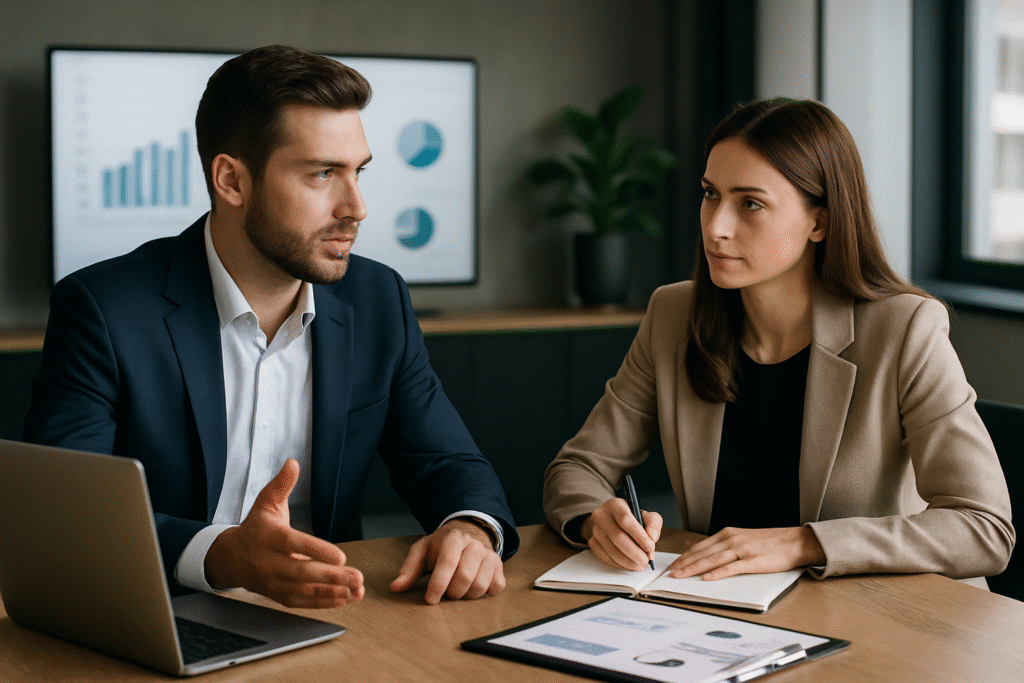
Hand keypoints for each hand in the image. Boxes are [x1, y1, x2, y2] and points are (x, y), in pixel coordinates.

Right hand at [205, 459, 364, 607]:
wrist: (232, 558)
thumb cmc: (256, 528)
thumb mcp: (266, 502)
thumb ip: (282, 484)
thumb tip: (293, 463)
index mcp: (269, 537)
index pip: (293, 544)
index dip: (316, 550)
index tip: (340, 556)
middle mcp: (270, 562)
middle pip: (301, 572)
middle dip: (331, 576)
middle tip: (356, 576)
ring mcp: (274, 582)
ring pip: (305, 590)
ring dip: (333, 592)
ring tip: (357, 589)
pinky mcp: (280, 595)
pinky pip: (304, 602)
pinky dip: (325, 602)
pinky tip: (346, 598)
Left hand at [389, 518, 504, 604]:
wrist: (468, 531)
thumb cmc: (442, 546)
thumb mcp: (423, 550)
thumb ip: (409, 568)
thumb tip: (396, 587)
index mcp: (453, 538)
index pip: (447, 563)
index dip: (438, 584)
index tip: (431, 599)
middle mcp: (474, 544)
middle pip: (465, 577)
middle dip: (452, 592)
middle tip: (446, 592)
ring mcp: (489, 554)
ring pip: (481, 585)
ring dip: (466, 595)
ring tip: (458, 589)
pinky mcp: (499, 565)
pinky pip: (496, 587)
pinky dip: (485, 592)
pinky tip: (474, 586)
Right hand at [580, 498, 661, 571]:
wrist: (612, 520)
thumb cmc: (632, 519)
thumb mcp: (645, 515)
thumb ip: (653, 523)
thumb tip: (652, 537)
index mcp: (615, 505)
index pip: (625, 520)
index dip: (639, 536)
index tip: (650, 548)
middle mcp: (601, 515)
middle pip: (617, 537)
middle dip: (634, 552)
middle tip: (646, 560)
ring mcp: (595, 530)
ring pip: (611, 550)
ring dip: (628, 561)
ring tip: (640, 565)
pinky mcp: (592, 543)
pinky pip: (605, 557)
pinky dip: (619, 564)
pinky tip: (629, 565)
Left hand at [668, 526, 824, 580]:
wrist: (795, 541)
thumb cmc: (769, 542)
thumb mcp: (743, 538)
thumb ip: (725, 545)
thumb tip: (706, 554)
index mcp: (728, 534)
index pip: (700, 546)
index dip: (685, 556)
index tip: (673, 564)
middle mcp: (732, 539)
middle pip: (702, 553)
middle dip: (684, 564)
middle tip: (670, 573)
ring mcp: (742, 550)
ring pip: (712, 560)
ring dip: (694, 569)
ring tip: (681, 576)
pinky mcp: (753, 561)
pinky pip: (732, 568)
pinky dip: (718, 573)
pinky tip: (707, 578)